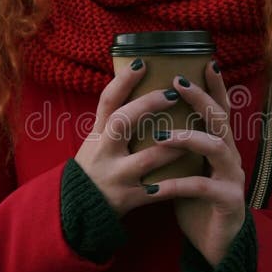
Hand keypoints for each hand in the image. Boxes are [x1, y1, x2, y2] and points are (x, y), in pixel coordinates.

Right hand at [74, 58, 186, 216]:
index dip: (123, 80)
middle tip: (172, 93)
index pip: (107, 101)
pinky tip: (191, 177)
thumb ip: (115, 120)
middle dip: (147, 106)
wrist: (78, 210)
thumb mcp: (97, 141)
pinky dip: (173, 185)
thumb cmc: (95, 168)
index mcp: (98, 134)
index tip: (142, 62)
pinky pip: (155, 192)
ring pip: (146, 158)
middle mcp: (103, 151)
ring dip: (171, 146)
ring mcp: (115, 175)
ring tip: (193, 135)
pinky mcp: (127, 199)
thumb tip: (137, 87)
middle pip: (121, 121)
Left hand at [154, 61, 246, 266]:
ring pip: (216, 148)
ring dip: (188, 138)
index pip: (219, 109)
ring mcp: (232, 178)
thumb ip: (177, 147)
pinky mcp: (228, 202)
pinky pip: (202, 188)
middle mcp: (230, 157)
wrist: (216, 244)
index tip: (203, 62)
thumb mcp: (186, 168)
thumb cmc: (197, 203)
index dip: (214, 86)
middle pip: (220, 119)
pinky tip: (155, 188)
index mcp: (219, 146)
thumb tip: (147, 120)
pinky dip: (177, 185)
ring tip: (161, 136)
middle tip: (178, 83)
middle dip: (201, 98)